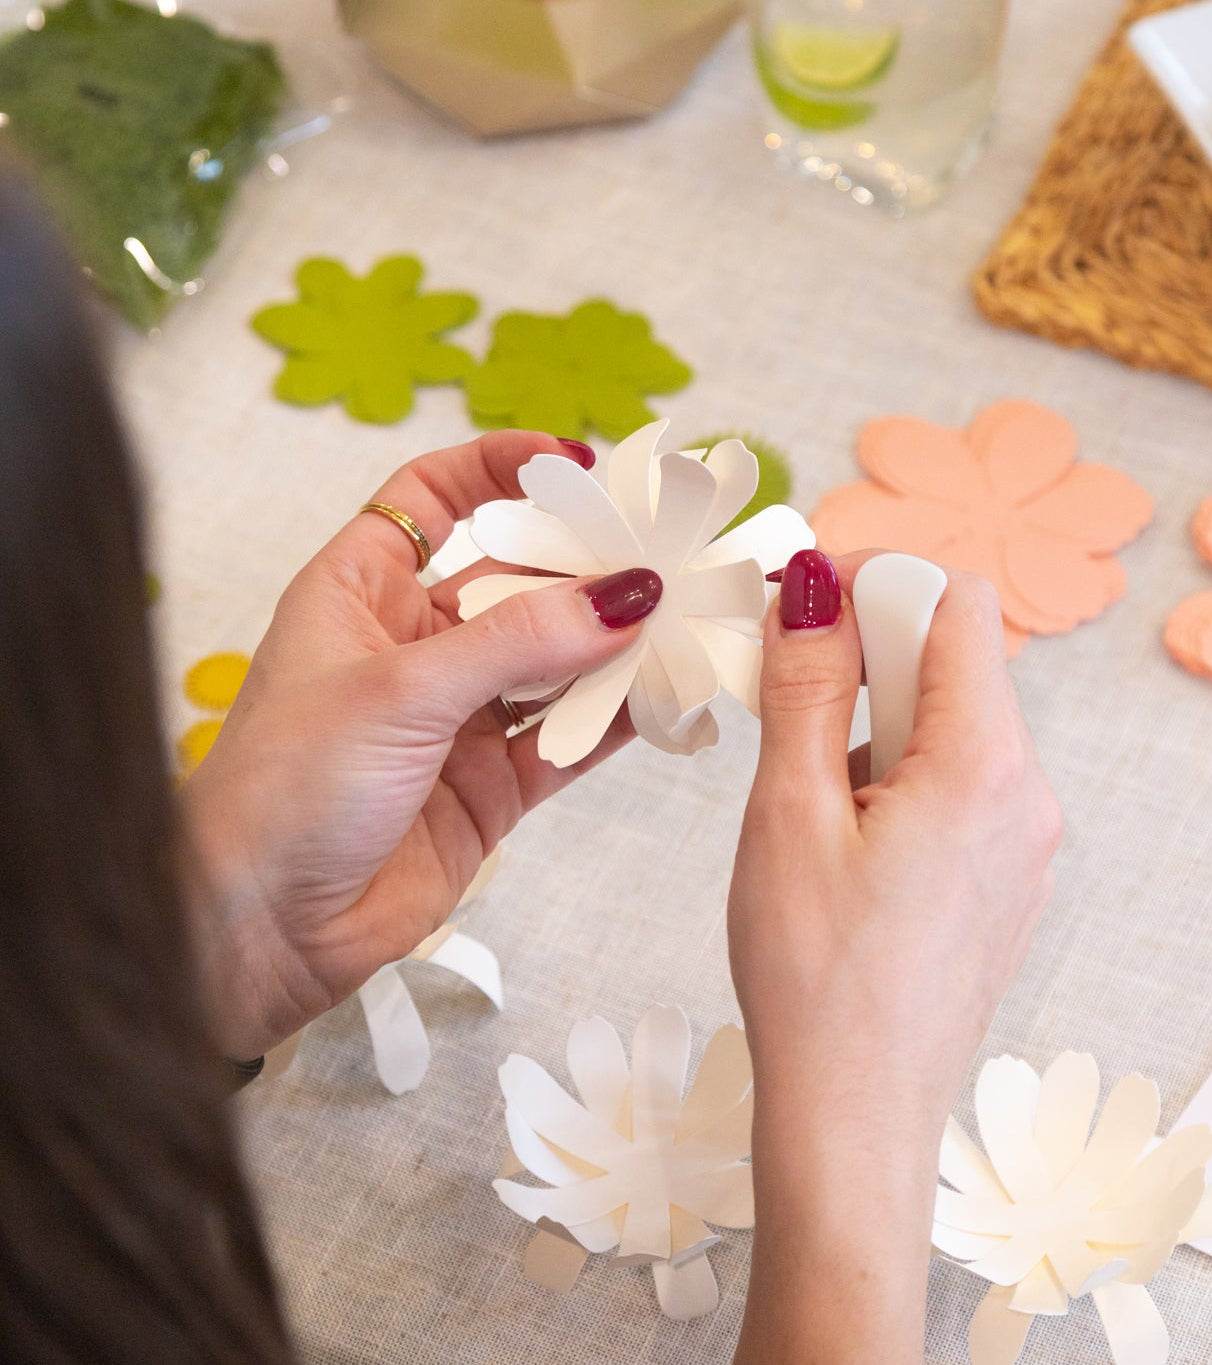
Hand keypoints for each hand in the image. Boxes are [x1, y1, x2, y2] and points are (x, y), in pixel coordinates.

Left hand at [181, 431, 658, 1059]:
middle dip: (586, 565)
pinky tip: (661, 698)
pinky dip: (614, 720)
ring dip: (611, 645)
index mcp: (362, 591)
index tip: (575, 464)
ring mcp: (458, 717)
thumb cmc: (284, 791)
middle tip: (661, 553)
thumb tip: (623, 594)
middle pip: (517, 580)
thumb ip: (519, 641)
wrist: (263, 931)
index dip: (501, 469)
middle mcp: (414, 646)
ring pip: (553, 661)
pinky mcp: (492, 785)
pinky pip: (567, 738)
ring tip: (680, 622)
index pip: (433, 498)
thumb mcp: (401, 690)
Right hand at [728, 549, 1062, 1364]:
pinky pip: (960, 781)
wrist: (854, 1117)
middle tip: (784, 694)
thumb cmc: (815, 977)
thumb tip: (813, 584)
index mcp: (985, 765)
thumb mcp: (790, 811)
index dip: (878, 579)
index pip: (957, 603)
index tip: (802, 602)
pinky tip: (842, 833)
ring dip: (876, 718)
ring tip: (807, 793)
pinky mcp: (1004, 877)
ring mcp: (1024, 842)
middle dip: (867, 652)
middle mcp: (1027, 795)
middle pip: (957, 659)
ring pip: (953, 722)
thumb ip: (808, 684)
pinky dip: (898, 771)